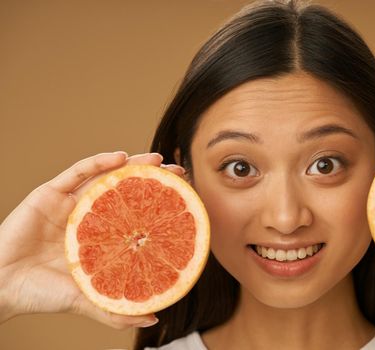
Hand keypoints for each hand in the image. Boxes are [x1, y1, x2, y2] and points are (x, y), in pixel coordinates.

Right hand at [0, 152, 184, 328]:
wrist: (0, 287)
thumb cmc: (41, 293)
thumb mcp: (86, 299)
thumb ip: (116, 309)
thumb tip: (152, 318)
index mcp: (99, 236)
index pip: (134, 213)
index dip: (157, 203)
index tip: (183, 197)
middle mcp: (88, 215)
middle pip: (124, 190)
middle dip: (151, 179)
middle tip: (177, 171)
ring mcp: (69, 202)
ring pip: (104, 176)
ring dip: (132, 164)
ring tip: (156, 159)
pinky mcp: (49, 193)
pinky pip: (76, 172)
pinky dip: (98, 163)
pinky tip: (120, 158)